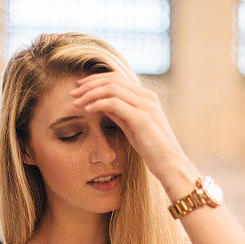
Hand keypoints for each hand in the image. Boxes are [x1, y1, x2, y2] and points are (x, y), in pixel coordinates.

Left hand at [71, 72, 194, 184]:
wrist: (170, 164)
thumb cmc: (153, 149)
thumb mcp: (132, 127)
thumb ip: (120, 113)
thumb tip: (101, 104)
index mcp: (146, 97)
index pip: (117, 78)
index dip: (96, 80)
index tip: (80, 87)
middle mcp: (147, 97)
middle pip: (112, 79)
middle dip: (89, 84)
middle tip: (73, 93)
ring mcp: (146, 106)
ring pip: (111, 89)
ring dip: (90, 93)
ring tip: (77, 102)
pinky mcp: (142, 118)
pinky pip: (114, 103)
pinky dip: (97, 104)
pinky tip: (87, 110)